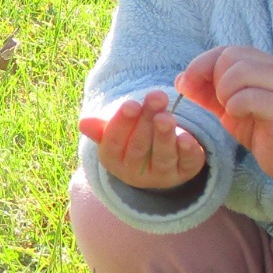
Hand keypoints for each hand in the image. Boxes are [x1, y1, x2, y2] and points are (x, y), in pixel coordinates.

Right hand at [79, 92, 207, 190]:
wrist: (160, 162)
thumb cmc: (134, 138)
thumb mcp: (117, 132)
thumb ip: (103, 127)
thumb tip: (84, 123)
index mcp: (114, 161)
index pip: (113, 143)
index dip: (122, 123)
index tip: (131, 103)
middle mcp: (136, 174)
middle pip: (138, 148)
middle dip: (146, 121)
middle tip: (156, 97)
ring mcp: (162, 176)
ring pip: (162, 157)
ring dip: (164, 136)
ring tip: (167, 117)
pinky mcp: (186, 173)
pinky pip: (188, 164)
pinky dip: (188, 151)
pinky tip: (186, 137)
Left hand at [175, 45, 272, 216]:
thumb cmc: (260, 127)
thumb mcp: (226, 106)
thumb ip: (206, 91)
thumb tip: (181, 79)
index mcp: (262, 63)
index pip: (225, 50)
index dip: (201, 65)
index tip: (188, 85)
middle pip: (230, 57)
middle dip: (214, 81)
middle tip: (221, 103)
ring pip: (239, 72)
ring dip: (225, 94)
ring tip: (231, 109)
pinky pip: (250, 97)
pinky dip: (235, 107)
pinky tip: (239, 116)